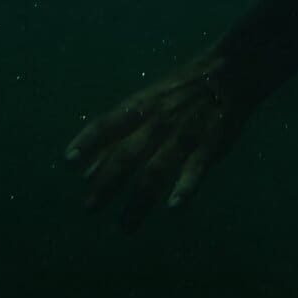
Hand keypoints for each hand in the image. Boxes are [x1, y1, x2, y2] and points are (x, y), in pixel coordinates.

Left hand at [66, 50, 251, 227]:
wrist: (229, 70)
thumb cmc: (179, 91)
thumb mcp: (144, 103)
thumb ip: (116, 135)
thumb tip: (85, 170)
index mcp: (141, 107)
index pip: (108, 123)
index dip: (88, 141)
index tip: (68, 163)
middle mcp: (158, 120)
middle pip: (128, 153)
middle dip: (108, 181)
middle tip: (89, 208)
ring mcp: (184, 133)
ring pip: (157, 169)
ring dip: (139, 200)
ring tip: (124, 226)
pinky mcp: (210, 144)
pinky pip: (195, 167)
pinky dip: (185, 187)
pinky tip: (174, 208)